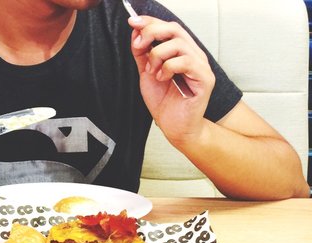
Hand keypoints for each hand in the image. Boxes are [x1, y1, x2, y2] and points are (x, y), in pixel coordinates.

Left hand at [128, 16, 214, 146]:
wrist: (174, 127)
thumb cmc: (165, 102)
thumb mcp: (147, 73)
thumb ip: (142, 54)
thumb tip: (136, 31)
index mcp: (182, 52)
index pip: (169, 27)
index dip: (151, 21)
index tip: (133, 21)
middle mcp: (194, 55)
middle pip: (175, 29)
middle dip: (152, 32)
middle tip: (138, 44)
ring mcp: (201, 66)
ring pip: (178, 44)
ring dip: (158, 55)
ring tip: (152, 72)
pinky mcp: (205, 79)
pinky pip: (185, 62)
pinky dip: (168, 68)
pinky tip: (162, 78)